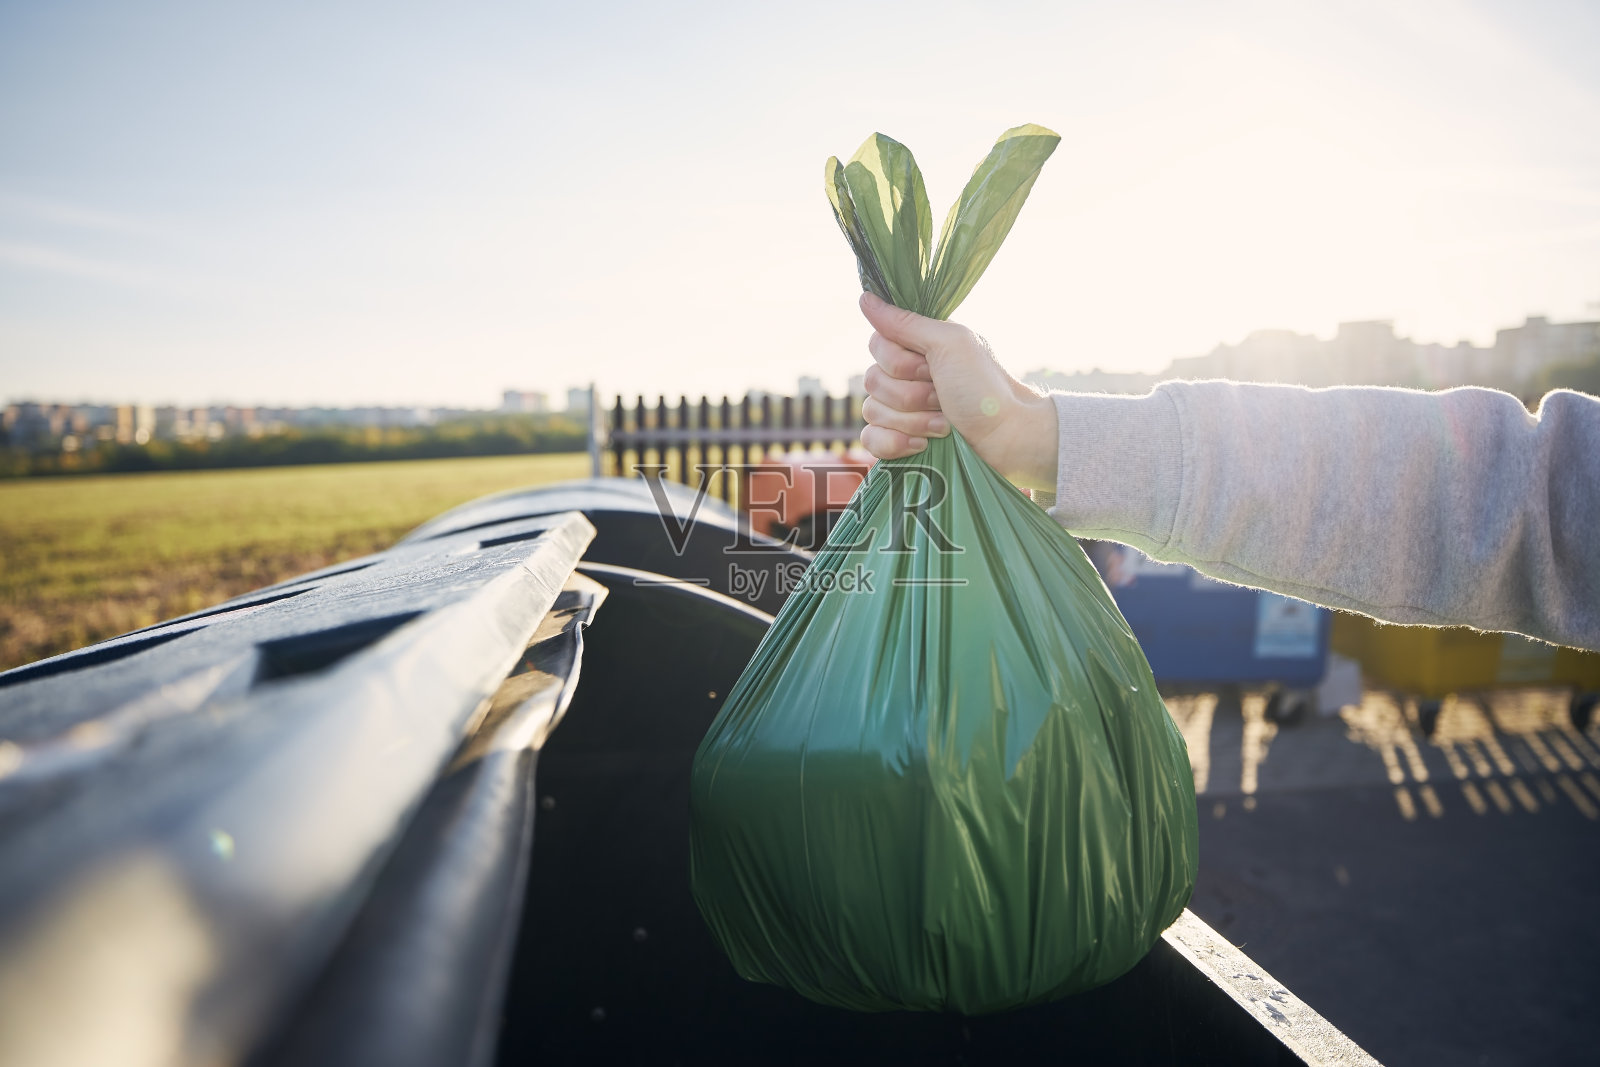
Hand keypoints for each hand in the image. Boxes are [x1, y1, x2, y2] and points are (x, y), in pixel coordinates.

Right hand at [857, 291, 1057, 488]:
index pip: (876, 344)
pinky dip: (894, 444)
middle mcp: (907, 376)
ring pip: (872, 411)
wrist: (1006, 439)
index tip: (930, 367)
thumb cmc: (984, 389)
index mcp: (918, 347)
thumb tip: (865, 298)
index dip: (898, 361)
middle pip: (872, 380)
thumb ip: (905, 323)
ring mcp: (902, 410)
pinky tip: (921, 446)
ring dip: (912, 421)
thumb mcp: (949, 345)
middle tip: (943, 397)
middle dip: (910, 394)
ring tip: (944, 425)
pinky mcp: (900, 441)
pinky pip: (871, 439)